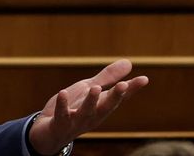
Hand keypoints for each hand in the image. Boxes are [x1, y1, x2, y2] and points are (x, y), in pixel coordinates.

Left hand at [28, 59, 148, 154]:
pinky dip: (62, 105)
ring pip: (86, 112)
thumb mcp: (89, 90)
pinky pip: (61, 115)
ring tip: (94, 88)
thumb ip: (108, 78)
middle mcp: (92, 115)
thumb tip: (129, 63)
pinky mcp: (60, 123)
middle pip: (106, 107)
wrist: (49, 131)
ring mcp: (76, 121)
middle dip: (115, 97)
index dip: (131, 89)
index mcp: (101, 106)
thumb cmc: (73, 108)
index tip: (144, 79)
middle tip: (124, 85)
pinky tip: (62, 92)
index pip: (119, 98)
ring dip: (91, 101)